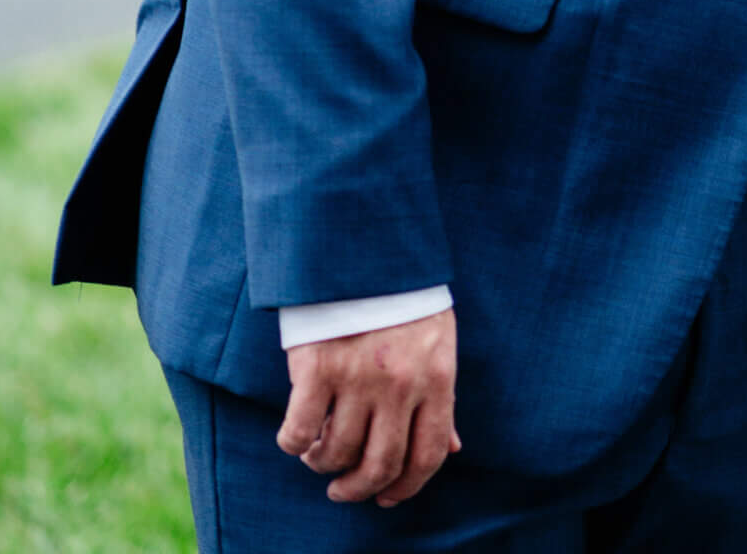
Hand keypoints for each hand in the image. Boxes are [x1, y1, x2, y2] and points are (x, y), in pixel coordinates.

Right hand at [278, 308, 460, 506]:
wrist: (364, 247)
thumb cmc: (403, 298)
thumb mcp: (436, 341)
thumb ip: (440, 398)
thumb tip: (453, 449)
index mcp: (437, 376)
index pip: (428, 455)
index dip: (406, 488)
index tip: (386, 499)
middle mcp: (400, 383)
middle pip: (381, 464)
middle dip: (359, 488)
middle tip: (343, 489)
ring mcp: (358, 376)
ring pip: (336, 453)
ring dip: (323, 464)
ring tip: (318, 454)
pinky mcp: (317, 367)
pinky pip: (298, 432)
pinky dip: (293, 445)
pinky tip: (296, 438)